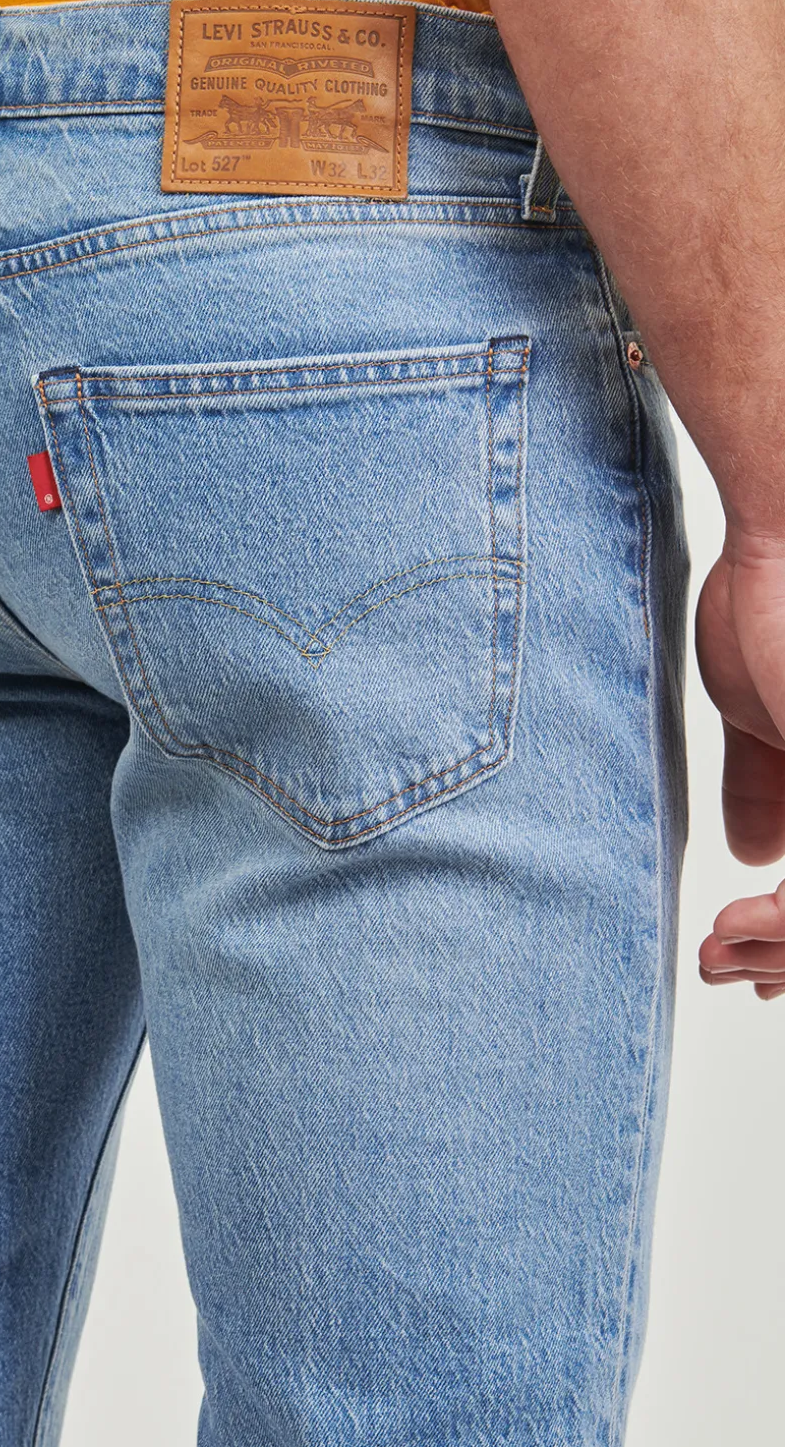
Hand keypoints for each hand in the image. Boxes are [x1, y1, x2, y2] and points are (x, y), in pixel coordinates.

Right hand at [696, 528, 784, 997]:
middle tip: (732, 972)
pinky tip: (742, 925)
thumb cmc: (768, 600)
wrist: (781, 532)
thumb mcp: (756, 713)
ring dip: (781, 941)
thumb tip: (750, 850)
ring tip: (724, 955)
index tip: (748, 954)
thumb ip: (761, 785)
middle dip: (784, 949)